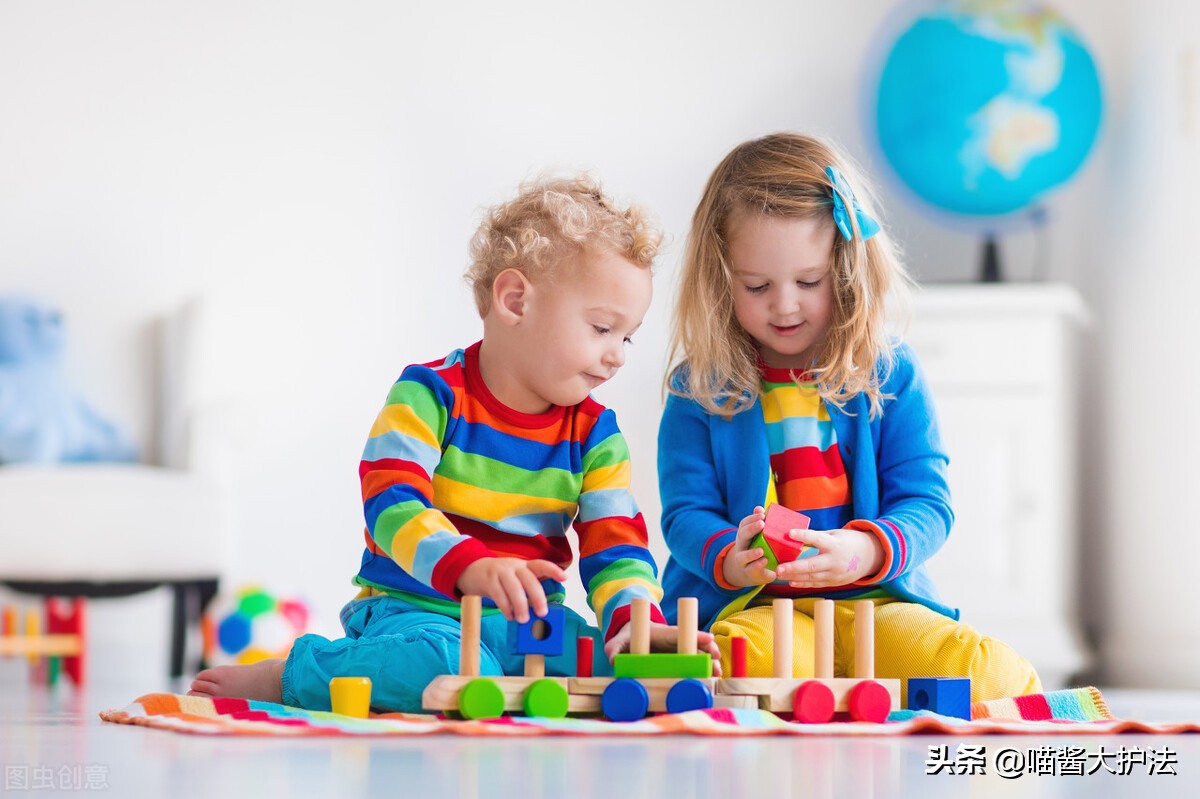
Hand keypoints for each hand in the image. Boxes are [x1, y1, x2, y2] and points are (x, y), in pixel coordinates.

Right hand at [455, 558, 567, 622]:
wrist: (472, 569)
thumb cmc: (500, 578)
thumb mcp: (515, 577)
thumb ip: (526, 589)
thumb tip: (540, 612)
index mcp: (524, 565)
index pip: (541, 565)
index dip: (553, 570)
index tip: (565, 578)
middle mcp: (514, 566)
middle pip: (529, 579)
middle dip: (537, 596)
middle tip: (542, 613)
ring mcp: (500, 572)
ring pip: (514, 588)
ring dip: (520, 605)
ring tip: (524, 619)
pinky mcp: (488, 581)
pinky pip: (499, 595)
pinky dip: (506, 608)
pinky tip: (509, 616)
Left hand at [603, 621, 722, 676]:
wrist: (636, 636)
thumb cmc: (631, 637)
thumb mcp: (621, 640)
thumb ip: (615, 647)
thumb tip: (612, 658)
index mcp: (665, 634)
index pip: (682, 632)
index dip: (696, 635)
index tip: (709, 638)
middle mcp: (678, 641)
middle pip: (698, 644)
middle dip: (709, 651)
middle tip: (716, 662)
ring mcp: (682, 651)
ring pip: (702, 655)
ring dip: (711, 664)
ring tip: (717, 674)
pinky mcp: (683, 662)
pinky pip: (698, 665)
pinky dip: (706, 672)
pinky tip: (712, 681)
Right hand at [720, 506, 776, 587]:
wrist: (752, 571)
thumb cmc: (758, 549)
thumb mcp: (759, 537)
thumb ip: (759, 523)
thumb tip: (759, 508)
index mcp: (744, 535)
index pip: (744, 524)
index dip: (752, 518)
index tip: (762, 514)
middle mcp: (741, 547)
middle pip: (742, 536)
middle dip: (751, 530)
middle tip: (762, 524)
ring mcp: (744, 561)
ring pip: (743, 557)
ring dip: (751, 553)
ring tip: (761, 550)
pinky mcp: (750, 573)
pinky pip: (751, 570)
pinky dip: (757, 565)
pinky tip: (765, 561)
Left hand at [773, 528, 882, 587]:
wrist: (870, 557)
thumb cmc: (848, 541)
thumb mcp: (835, 534)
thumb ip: (816, 536)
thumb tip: (793, 534)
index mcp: (834, 544)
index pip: (817, 539)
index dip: (803, 536)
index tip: (789, 532)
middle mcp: (835, 560)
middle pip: (812, 565)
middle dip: (793, 567)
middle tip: (778, 568)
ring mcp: (835, 574)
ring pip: (812, 577)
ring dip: (794, 577)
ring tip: (779, 574)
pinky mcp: (835, 582)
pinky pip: (816, 584)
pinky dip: (803, 583)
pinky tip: (791, 581)